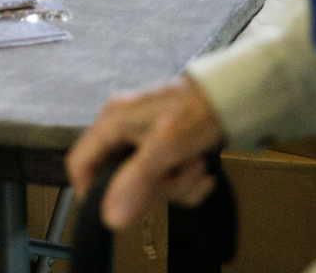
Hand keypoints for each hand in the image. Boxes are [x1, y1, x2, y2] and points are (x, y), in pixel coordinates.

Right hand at [67, 75, 226, 228]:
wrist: (236, 95)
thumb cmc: (196, 114)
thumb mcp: (165, 149)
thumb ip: (135, 183)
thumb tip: (109, 220)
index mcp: (112, 122)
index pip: (79, 163)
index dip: (89, 192)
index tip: (111, 214)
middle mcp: (123, 130)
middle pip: (119, 179)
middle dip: (152, 188)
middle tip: (174, 181)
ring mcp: (145, 139)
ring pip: (147, 182)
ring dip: (177, 185)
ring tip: (197, 167)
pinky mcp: (167, 146)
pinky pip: (167, 178)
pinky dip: (187, 180)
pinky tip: (204, 170)